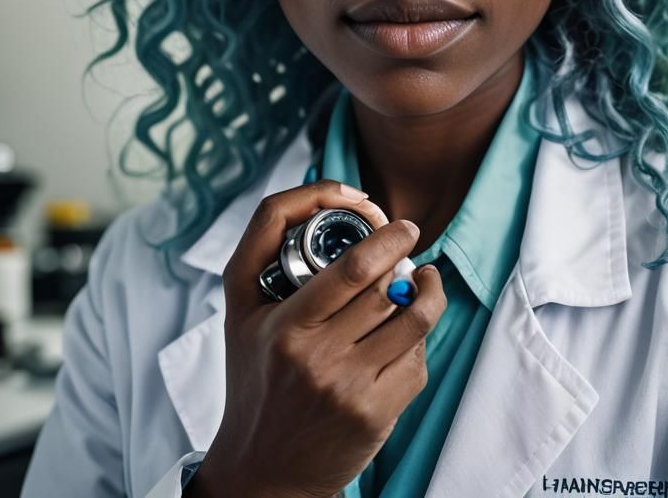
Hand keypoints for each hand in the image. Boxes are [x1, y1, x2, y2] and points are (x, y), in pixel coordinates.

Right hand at [187, 178, 446, 497]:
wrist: (262, 469)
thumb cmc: (254, 376)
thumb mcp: (239, 309)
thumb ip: (261, 243)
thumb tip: (321, 197)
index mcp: (285, 328)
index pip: (352, 270)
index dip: (388, 239)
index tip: (403, 225)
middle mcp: (319, 359)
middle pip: (386, 290)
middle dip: (406, 258)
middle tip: (409, 245)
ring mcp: (351, 390)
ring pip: (414, 320)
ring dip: (428, 291)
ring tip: (424, 279)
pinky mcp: (377, 416)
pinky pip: (417, 359)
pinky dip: (418, 336)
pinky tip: (406, 329)